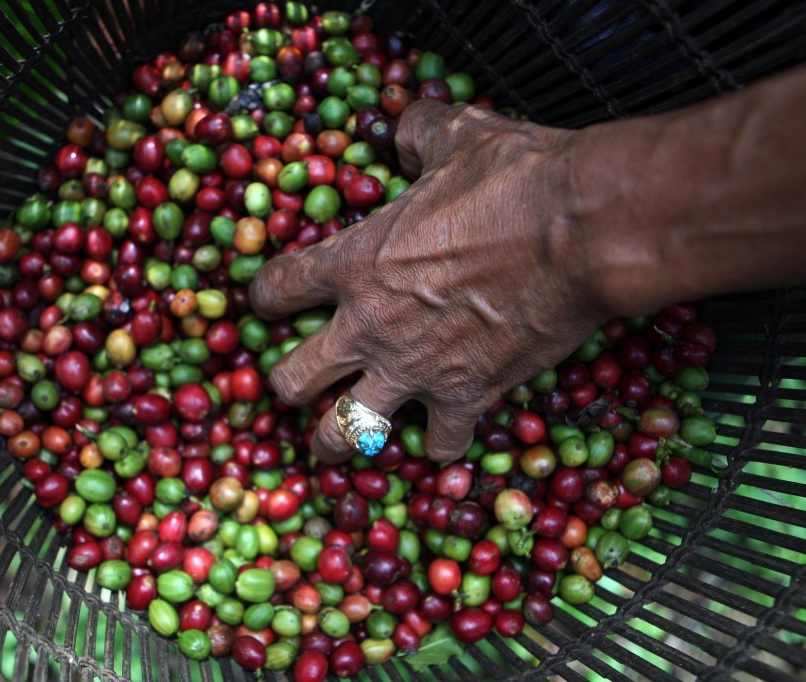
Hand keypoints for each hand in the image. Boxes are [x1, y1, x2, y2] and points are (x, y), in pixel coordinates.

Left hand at [250, 100, 609, 462]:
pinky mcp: (465, 397)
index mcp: (353, 262)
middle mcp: (368, 326)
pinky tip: (439, 437)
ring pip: (343, 433)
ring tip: (338, 441)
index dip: (265, 297)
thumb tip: (409, 130)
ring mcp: (412, 369)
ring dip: (337, 440)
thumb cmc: (515, 180)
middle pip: (291, 380)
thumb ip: (419, 133)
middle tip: (299, 382)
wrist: (580, 229)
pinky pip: (437, 445)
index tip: (271, 302)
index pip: (276, 289)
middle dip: (287, 385)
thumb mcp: (457, 136)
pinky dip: (438, 444)